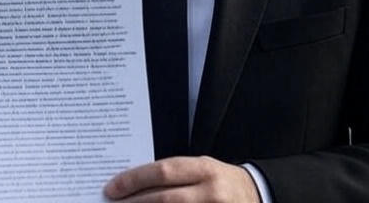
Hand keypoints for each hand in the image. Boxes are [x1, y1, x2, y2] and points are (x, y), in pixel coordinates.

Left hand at [104, 156, 260, 201]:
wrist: (256, 196)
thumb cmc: (221, 181)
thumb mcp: (202, 169)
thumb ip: (174, 176)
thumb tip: (135, 185)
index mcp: (205, 169)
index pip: (163, 171)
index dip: (134, 180)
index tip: (112, 188)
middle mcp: (210, 192)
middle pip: (163, 198)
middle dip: (132, 202)